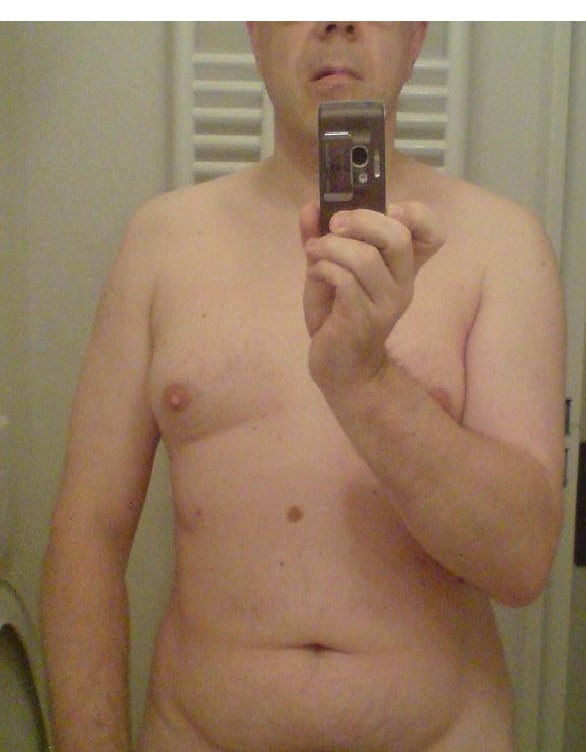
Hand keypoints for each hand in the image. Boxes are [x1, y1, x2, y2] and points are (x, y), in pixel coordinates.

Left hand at [299, 201, 444, 390]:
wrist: (341, 366)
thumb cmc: (338, 316)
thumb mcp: (330, 269)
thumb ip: (322, 238)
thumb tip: (310, 207)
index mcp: (402, 267)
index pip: (434, 234)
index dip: (416, 213)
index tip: (385, 208)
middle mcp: (403, 283)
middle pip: (398, 236)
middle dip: (360, 220)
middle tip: (334, 225)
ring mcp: (386, 303)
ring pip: (364, 257)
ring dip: (330, 247)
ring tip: (314, 252)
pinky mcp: (364, 318)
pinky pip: (345, 280)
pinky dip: (324, 269)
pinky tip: (316, 275)